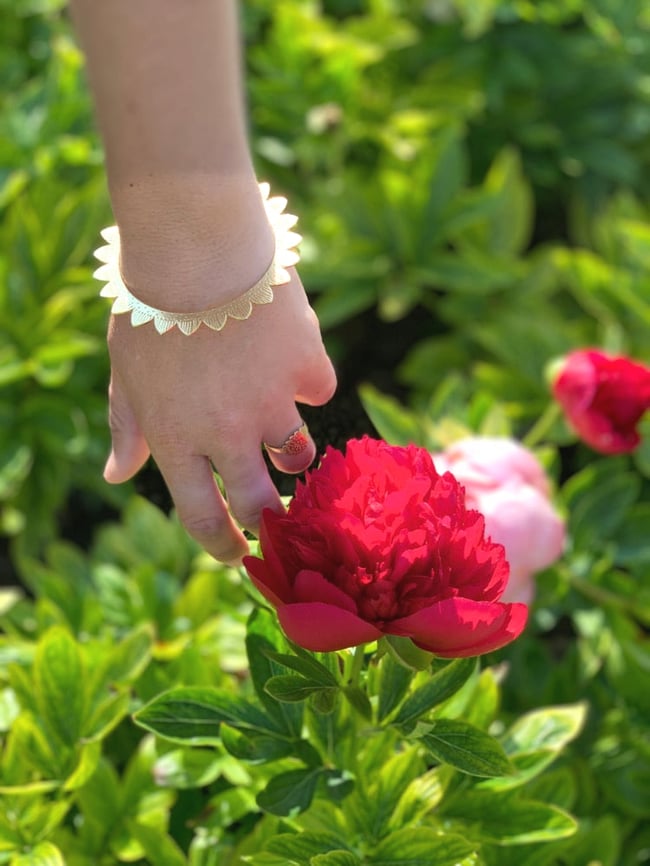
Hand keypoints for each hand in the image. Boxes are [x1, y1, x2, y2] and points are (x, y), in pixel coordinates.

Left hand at [103, 262, 335, 564]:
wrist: (196, 246)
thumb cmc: (150, 309)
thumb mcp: (126, 374)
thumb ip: (127, 428)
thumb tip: (115, 475)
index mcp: (176, 439)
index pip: (203, 518)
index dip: (223, 546)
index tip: (237, 555)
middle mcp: (227, 433)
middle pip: (259, 503)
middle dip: (269, 520)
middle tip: (274, 515)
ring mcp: (271, 402)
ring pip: (298, 455)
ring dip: (291, 452)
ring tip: (282, 433)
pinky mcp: (305, 366)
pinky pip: (319, 390)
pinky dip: (306, 379)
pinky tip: (290, 357)